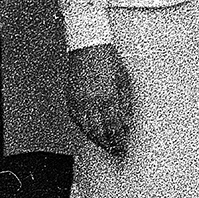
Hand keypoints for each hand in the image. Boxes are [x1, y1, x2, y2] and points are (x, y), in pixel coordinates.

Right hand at [67, 41, 132, 159]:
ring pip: (86, 128)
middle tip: (115, 152)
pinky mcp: (71, 98)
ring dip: (96, 139)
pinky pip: (77, 120)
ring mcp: (79, 100)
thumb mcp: (124, 81)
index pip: (114, 128)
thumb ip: (125, 104)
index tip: (123, 148)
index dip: (119, 141)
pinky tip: (91, 132)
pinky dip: (84, 129)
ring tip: (105, 145)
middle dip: (108, 145)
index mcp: (108, 97)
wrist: (89, 45)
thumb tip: (127, 123)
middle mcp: (92, 102)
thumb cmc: (108, 59)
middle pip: (99, 132)